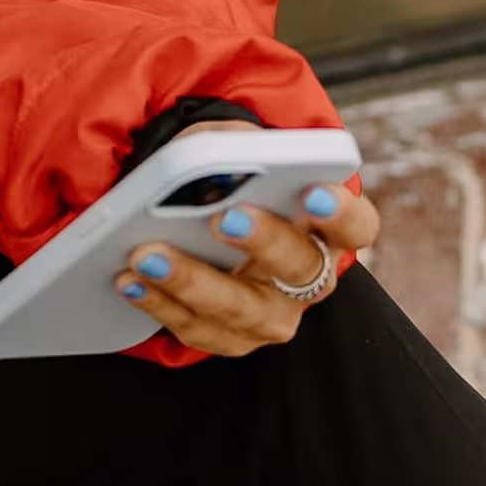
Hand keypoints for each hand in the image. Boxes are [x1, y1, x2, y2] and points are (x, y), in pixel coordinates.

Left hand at [114, 121, 379, 356]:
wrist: (205, 221)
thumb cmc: (228, 178)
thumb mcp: (232, 149)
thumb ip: (230, 147)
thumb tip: (208, 158)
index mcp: (328, 227)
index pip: (357, 224)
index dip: (342, 213)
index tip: (314, 194)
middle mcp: (310, 277)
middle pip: (300, 268)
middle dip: (261, 242)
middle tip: (222, 219)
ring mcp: (274, 314)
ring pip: (243, 309)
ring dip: (192, 281)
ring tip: (146, 255)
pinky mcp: (233, 338)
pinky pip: (199, 330)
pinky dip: (159, 304)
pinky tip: (128, 280)